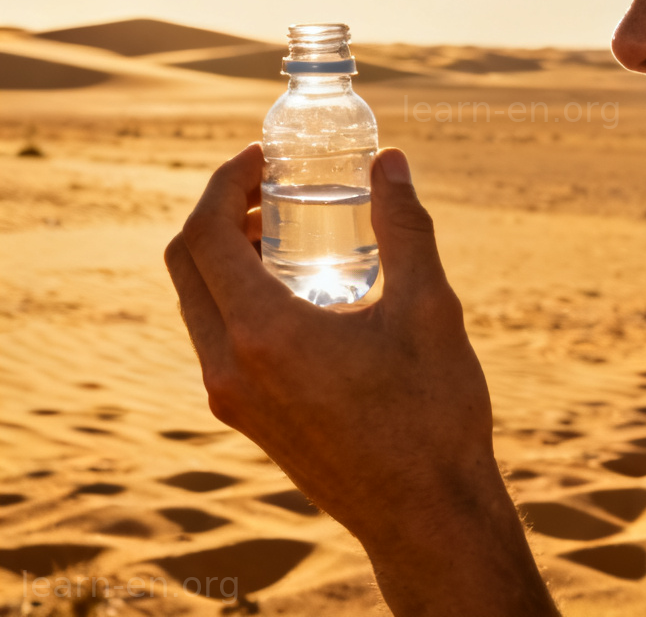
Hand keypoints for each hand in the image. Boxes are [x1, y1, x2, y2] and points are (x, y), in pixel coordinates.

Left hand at [164, 144, 558, 615]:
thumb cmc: (432, 413)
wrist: (426, 516)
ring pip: (197, 303)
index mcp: (264, 334)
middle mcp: (229, 367)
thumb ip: (405, 226)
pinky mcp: (248, 417)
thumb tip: (390, 160)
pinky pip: (216, 337)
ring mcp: (233, 398)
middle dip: (219, 212)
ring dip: (225, 254)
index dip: (224, 182)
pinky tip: (298, 287)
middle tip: (270, 185)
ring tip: (287, 228)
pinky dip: (236, 294)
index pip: (205, 235)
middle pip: (186, 265)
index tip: (260, 156)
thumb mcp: (428, 307)